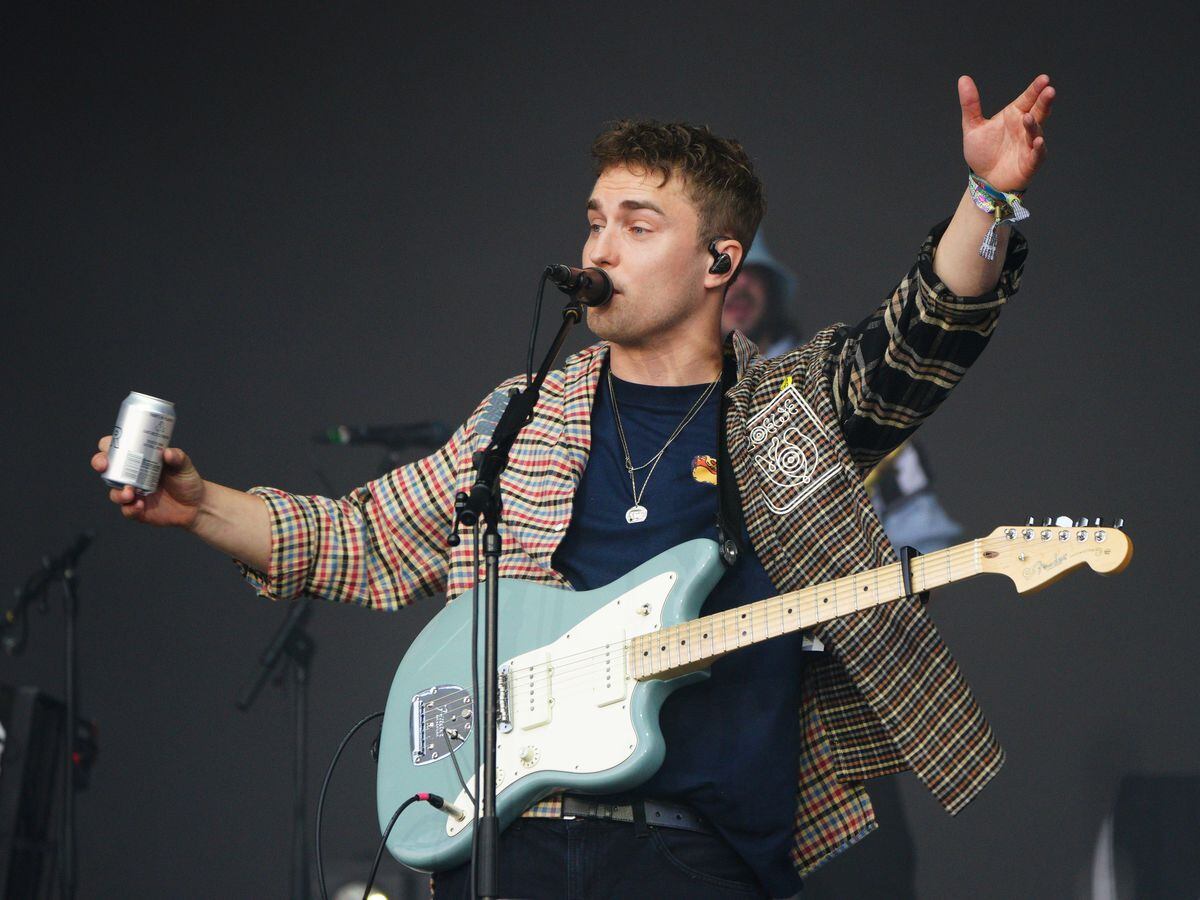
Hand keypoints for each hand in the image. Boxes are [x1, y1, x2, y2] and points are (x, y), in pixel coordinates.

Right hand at [92, 436, 206, 527]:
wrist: (196, 505)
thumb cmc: (187, 480)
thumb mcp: (184, 465)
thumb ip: (178, 457)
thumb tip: (168, 452)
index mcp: (139, 460)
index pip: (117, 449)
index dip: (108, 446)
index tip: (108, 447)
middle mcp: (131, 476)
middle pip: (107, 468)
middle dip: (100, 464)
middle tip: (105, 466)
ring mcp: (133, 493)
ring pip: (114, 491)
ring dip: (118, 492)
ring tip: (130, 492)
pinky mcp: (137, 510)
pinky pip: (126, 510)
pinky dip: (130, 508)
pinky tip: (140, 505)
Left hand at [959, 74, 1054, 192]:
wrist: (984, 180)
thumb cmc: (983, 152)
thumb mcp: (972, 127)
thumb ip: (970, 104)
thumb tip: (963, 78)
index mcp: (1014, 115)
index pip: (1028, 99)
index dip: (1035, 89)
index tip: (1044, 78)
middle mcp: (1025, 127)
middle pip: (1038, 111)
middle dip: (1044, 101)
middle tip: (1049, 90)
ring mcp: (1029, 144)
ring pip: (1036, 132)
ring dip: (1034, 125)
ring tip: (1029, 118)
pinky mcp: (1030, 162)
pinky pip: (1037, 154)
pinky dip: (1038, 148)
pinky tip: (1037, 141)